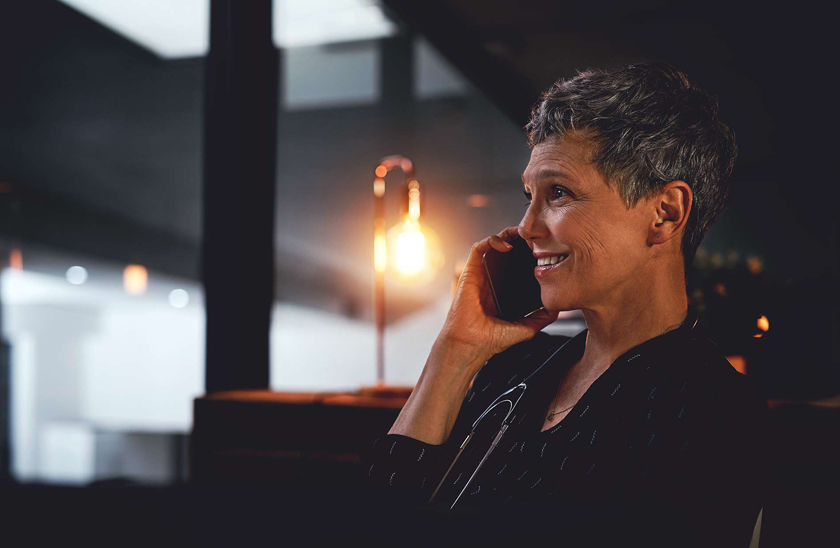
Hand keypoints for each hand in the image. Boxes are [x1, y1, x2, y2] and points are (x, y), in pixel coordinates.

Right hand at [437, 226, 560, 373]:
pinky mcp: (470, 272)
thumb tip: (557, 308)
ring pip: (493, 244)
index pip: (517, 264)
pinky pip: (478, 248)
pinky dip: (491, 240)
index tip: (543, 251)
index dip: (529, 254)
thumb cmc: (490, 340)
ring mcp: (481, 274)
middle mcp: (492, 280)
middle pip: (507, 250)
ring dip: (507, 234)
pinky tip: (506, 245)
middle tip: (535, 237)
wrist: (471, 345)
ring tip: (522, 235)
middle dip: (520, 239)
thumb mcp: (525, 328)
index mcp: (503, 290)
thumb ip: (542, 318)